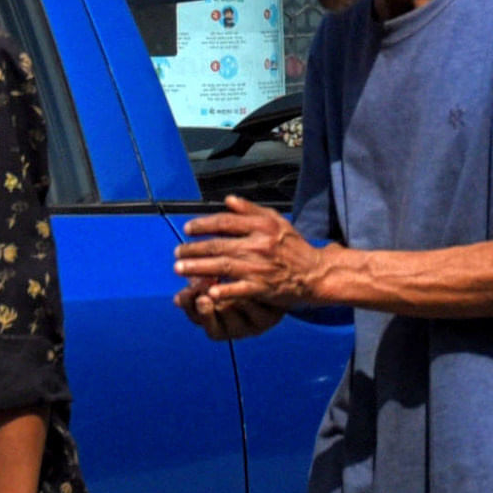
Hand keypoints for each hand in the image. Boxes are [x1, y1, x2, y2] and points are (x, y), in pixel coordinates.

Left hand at [176, 196, 328, 334]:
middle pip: (218, 244)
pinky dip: (223, 290)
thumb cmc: (294, 246)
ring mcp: (260, 267)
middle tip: (177, 252)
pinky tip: (209, 292)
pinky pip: (238, 289)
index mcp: (262, 225)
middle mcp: (259, 244)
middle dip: (193, 248)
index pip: (225, 222)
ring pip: (222, 265)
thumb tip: (228, 200)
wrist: (315, 273)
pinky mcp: (263, 287)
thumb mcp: (277, 220)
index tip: (188, 229)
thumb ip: (251, 210)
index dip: (203, 224)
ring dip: (197, 267)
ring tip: (179, 268)